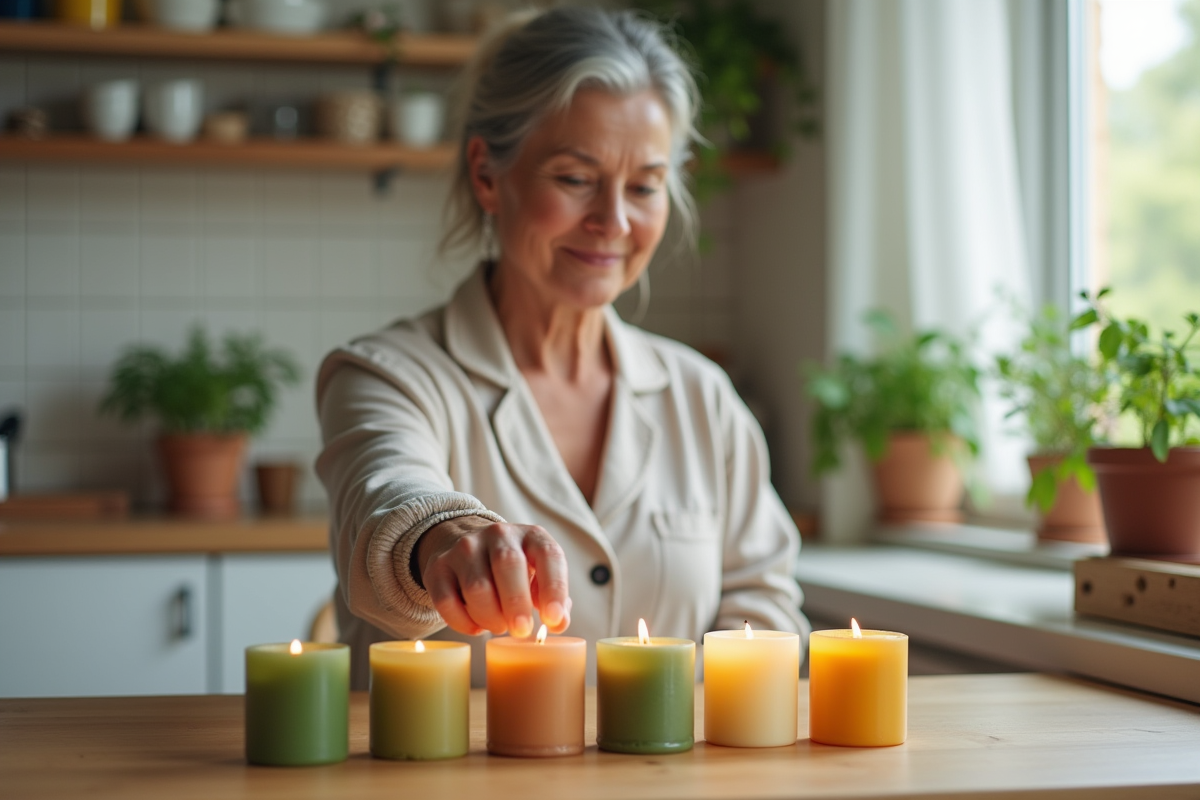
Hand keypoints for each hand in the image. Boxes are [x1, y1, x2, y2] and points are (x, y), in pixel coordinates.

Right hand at [416, 516, 571, 637]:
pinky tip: (476, 627)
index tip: (553, 619)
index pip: (548, 554)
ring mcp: (465, 548)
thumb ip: (553, 599)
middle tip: (522, 631)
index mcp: (531, 536)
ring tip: (499, 626)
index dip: (554, 588)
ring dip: (490, 617)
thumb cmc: (514, 571)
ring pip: (477, 587)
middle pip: (507, 564)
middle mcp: (499, 535)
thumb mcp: (538, 575)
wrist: (467, 546)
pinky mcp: (438, 567)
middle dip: (516, 603)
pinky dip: (463, 622)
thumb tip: (558, 623)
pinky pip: (447, 601)